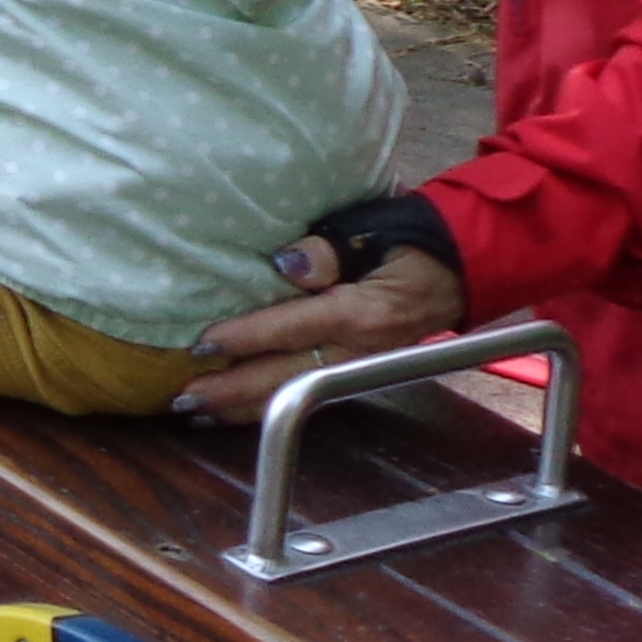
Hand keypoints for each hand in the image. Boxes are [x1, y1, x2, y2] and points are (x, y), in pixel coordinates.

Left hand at [176, 243, 467, 419]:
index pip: (293, 328)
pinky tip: (235, 410)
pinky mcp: (359, 372)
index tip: (202, 346)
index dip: (246, 338)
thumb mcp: (370, 229)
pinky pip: (309, 393)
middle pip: (288, 376)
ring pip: (296, 392)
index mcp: (362, 310)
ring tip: (196, 412)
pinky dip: (269, 403)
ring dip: (244, 407)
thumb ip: (329, 248)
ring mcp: (362, 365)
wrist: (458, 267)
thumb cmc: (404, 239)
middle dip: (233, 391)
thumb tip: (287, 263)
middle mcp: (361, 348)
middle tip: (183, 398)